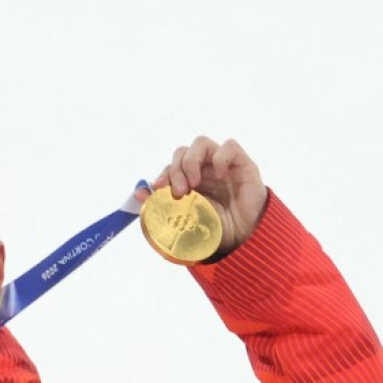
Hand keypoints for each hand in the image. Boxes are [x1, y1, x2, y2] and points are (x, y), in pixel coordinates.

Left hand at [143, 136, 267, 255]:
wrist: (245, 238)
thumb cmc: (216, 229)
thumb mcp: (185, 219)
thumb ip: (162, 205)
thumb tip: (137, 193)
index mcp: (189, 181)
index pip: (171, 166)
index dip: (163, 174)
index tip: (158, 188)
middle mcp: (204, 170)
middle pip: (182, 152)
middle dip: (175, 169)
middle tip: (179, 191)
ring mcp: (222, 165)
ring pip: (201, 143)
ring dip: (192, 161)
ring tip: (194, 183)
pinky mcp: (243, 164)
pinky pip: (230, 146)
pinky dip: (221, 157)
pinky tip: (220, 175)